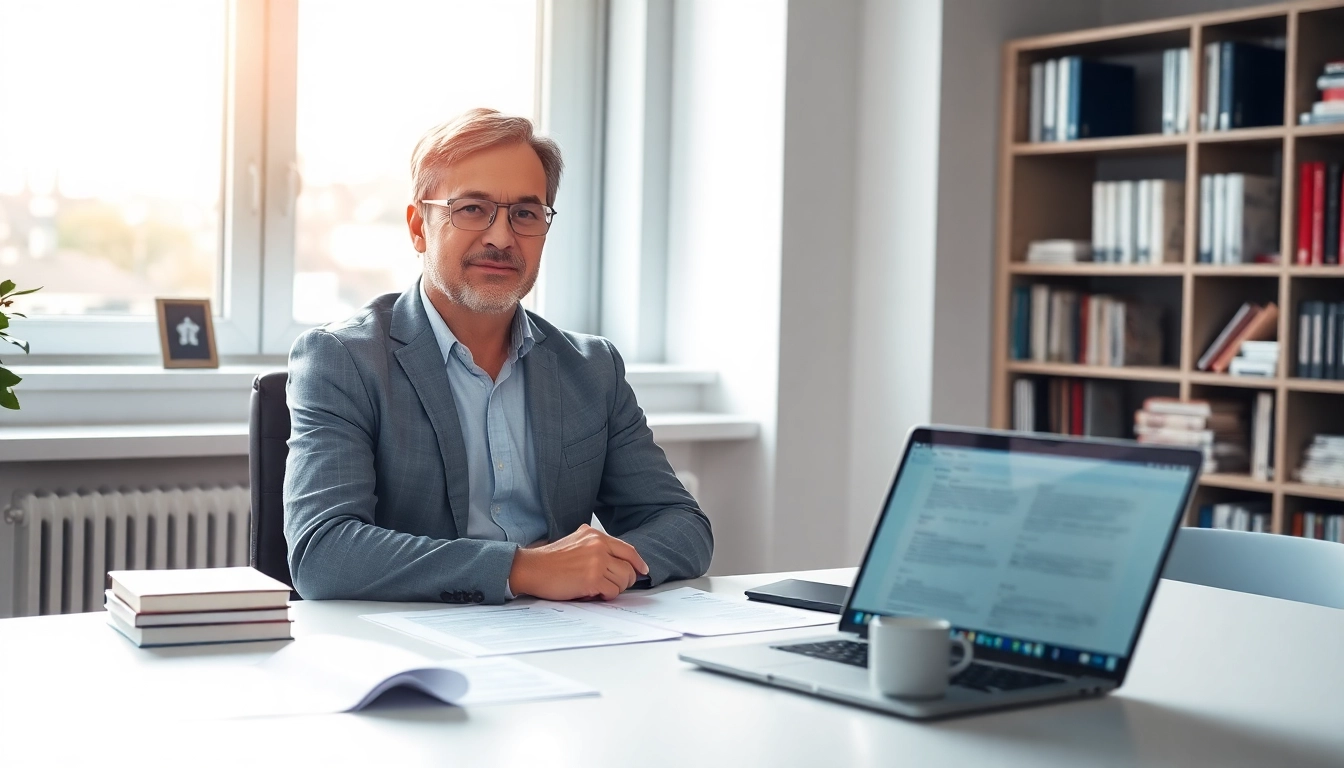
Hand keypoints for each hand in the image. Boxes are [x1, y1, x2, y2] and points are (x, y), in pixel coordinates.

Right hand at [508, 524, 648, 600]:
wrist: (532, 568)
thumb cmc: (550, 560)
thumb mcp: (576, 541)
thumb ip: (595, 545)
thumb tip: (616, 558)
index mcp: (595, 535)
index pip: (628, 549)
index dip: (637, 562)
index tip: (642, 570)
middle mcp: (599, 546)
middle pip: (629, 568)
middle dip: (624, 580)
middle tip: (612, 585)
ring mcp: (597, 562)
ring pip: (623, 581)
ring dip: (613, 589)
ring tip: (597, 589)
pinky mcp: (592, 579)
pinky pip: (612, 591)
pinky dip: (605, 596)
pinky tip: (592, 593)